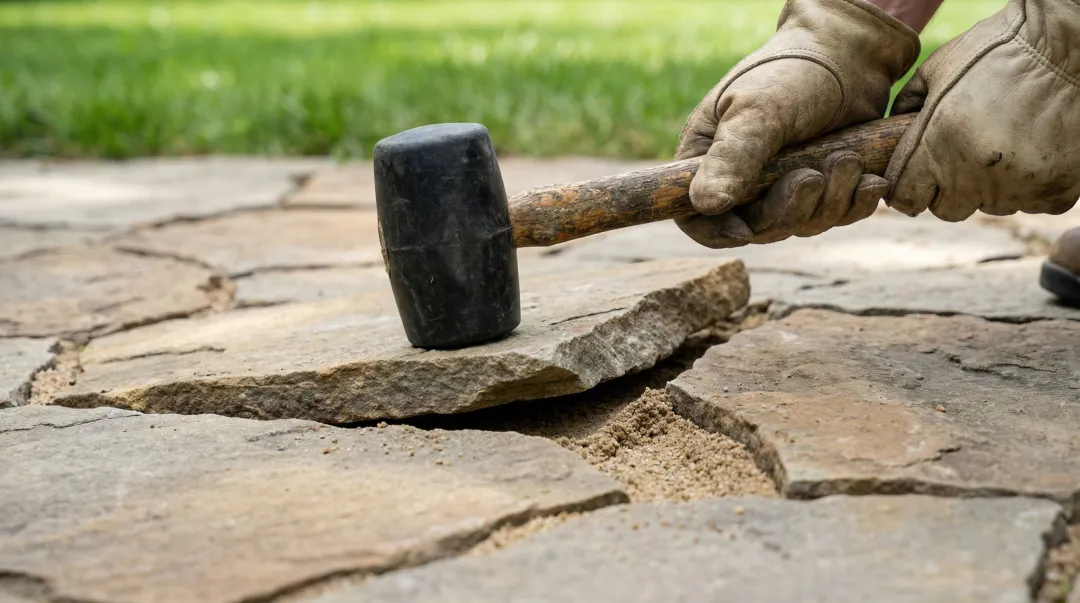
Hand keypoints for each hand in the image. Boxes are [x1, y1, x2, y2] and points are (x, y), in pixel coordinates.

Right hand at [675, 0, 919, 247]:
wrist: (852, 51)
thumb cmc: (793, 71)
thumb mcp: (757, 110)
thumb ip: (732, 157)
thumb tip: (705, 205)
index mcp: (709, 159)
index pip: (697, 216)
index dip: (717, 232)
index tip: (745, 232)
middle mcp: (742, 179)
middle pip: (757, 228)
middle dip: (790, 209)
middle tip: (812, 176)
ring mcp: (784, 185)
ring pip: (801, 225)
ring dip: (829, 201)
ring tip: (846, 159)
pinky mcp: (825, 187)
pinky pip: (837, 217)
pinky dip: (855, 203)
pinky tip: (870, 180)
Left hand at [885, 0, 1079, 219]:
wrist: (1068, 43)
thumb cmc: (997, 49)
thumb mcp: (937, 69)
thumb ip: (907, 106)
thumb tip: (887, 132)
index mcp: (939, 145)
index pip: (906, 199)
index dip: (907, 189)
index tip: (915, 176)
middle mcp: (975, 173)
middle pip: (948, 209)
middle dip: (948, 188)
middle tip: (962, 155)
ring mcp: (1018, 185)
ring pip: (991, 206)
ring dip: (990, 185)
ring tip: (1001, 144)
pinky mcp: (1056, 190)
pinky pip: (1032, 203)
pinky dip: (1030, 185)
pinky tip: (1032, 150)